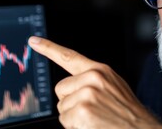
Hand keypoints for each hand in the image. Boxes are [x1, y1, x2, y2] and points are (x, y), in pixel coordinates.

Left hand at [28, 36, 161, 128]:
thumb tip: (72, 85)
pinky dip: (75, 127)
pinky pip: (65, 121)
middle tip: (92, 110)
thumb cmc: (127, 112)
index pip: (69, 56)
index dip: (49, 48)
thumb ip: (93, 81)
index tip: (33, 41)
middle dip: (70, 102)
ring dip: (74, 117)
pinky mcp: (83, 110)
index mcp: (100, 70)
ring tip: (95, 118)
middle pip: (60, 89)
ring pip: (62, 107)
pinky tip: (92, 125)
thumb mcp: (113, 87)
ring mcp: (87, 93)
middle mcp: (93, 78)